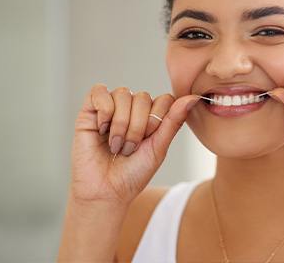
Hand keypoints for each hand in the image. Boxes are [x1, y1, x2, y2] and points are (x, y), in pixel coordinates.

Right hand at [69, 84, 199, 204]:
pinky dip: (104, 111)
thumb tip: (194, 97)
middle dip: (138, 126)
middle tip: (129, 149)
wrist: (105, 191)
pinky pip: (99, 92)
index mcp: (151, 116)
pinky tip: (102, 130)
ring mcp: (111, 107)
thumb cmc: (133, 173)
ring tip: (116, 145)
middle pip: (143, 96)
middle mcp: (132, 108)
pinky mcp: (89, 110)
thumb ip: (173, 121)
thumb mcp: (159, 148)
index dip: (158, 119)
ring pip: (123, 94)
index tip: (149, 140)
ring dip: (121, 123)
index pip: (164, 99)